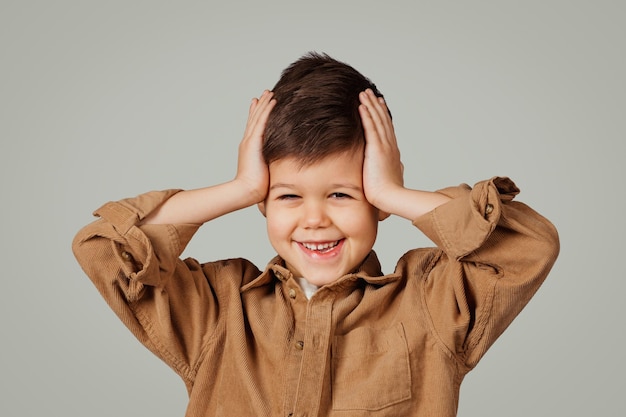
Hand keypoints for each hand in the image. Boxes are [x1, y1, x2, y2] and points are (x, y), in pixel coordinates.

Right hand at [235, 90, 275, 203]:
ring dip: (264, 104)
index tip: (260, 104)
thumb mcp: (265, 170)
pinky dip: (267, 110)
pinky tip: (273, 101)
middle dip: (260, 105)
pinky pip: (262, 121)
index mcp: (250, 148)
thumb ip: (269, 164)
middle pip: (254, 118)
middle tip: (266, 93)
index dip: (257, 114)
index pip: (254, 127)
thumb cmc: (257, 187)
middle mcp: (248, 142)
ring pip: (258, 117)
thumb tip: (277, 165)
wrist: (247, 191)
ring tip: (270, 92)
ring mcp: (249, 141)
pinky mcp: (253, 142)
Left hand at [359, 89, 403, 210]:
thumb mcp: (389, 178)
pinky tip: (362, 106)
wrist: (389, 198)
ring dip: (370, 105)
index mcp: (391, 152)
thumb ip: (389, 170)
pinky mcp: (377, 149)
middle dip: (375, 105)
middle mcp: (390, 145)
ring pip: (377, 120)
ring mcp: (384, 146)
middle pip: (382, 120)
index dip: (382, 115)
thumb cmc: (387, 193)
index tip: (379, 104)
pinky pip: (371, 128)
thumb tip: (394, 170)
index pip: (386, 129)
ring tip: (363, 93)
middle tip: (370, 93)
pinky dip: (367, 116)